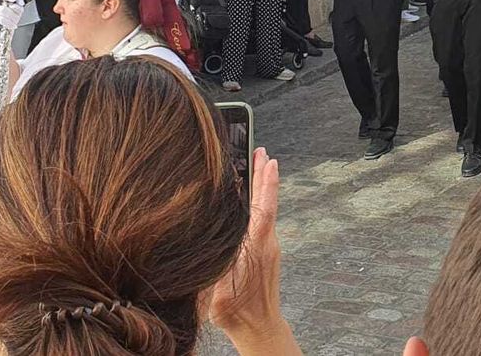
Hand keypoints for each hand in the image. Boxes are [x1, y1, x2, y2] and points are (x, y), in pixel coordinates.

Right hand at [0, 0, 26, 35]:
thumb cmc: (7, 23)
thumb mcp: (15, 12)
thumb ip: (17, 6)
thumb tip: (19, 4)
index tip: (21, 3)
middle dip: (12, 3)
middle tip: (16, 11)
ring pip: (3, 9)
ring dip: (13, 17)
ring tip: (14, 22)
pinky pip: (1, 19)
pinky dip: (9, 23)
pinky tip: (11, 26)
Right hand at [209, 149, 289, 343]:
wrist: (260, 328)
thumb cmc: (237, 312)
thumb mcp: (220, 291)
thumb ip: (216, 266)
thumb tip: (209, 244)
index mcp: (256, 248)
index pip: (263, 208)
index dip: (265, 184)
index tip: (267, 161)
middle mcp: (268, 243)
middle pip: (267, 202)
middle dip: (264, 176)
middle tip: (263, 151)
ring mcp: (270, 247)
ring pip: (266, 210)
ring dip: (262, 188)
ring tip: (259, 166)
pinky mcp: (268, 253)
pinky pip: (264, 221)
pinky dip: (259, 203)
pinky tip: (251, 200)